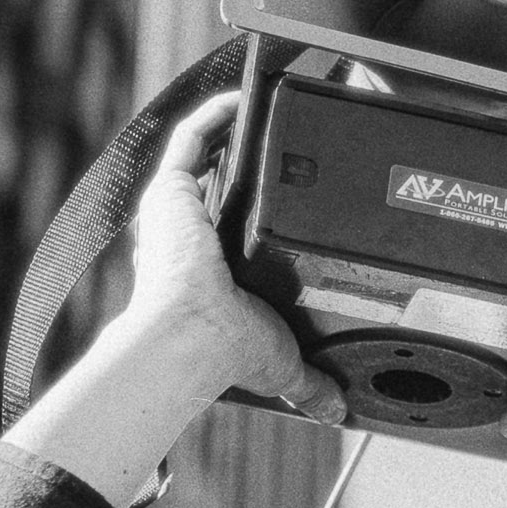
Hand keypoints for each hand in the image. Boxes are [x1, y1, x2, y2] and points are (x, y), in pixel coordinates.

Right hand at [124, 92, 346, 423]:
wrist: (194, 334)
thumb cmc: (227, 349)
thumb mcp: (283, 365)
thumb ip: (309, 384)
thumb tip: (336, 411)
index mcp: (206, 274)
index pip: (224, 232)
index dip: (242, 211)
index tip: (271, 196)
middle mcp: (186, 239)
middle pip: (212, 190)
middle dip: (237, 167)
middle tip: (274, 146)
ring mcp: (176, 213)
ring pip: (199, 159)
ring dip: (226, 133)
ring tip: (261, 110)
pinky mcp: (170, 190)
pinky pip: (189, 138)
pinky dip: (214, 115)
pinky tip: (242, 97)